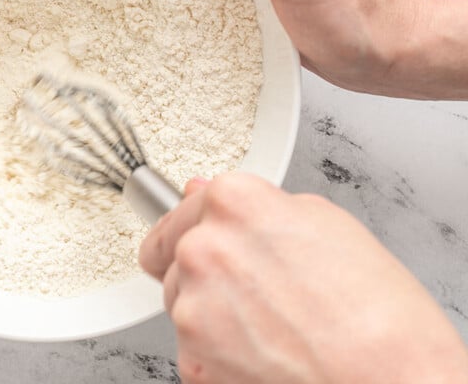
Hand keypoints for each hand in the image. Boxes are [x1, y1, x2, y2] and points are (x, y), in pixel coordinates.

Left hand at [140, 174, 467, 382]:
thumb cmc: (376, 313)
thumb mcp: (326, 225)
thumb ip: (255, 204)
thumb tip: (206, 192)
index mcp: (233, 203)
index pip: (184, 206)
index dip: (208, 227)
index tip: (219, 240)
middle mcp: (202, 250)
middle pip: (176, 255)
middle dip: (206, 268)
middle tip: (258, 289)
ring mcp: (192, 308)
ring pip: (181, 301)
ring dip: (209, 311)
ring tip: (270, 324)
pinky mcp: (192, 361)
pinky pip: (192, 347)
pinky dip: (217, 353)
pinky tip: (264, 352)